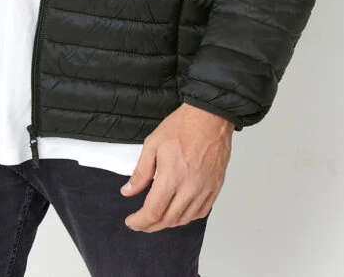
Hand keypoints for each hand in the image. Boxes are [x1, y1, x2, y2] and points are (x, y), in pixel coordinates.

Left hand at [119, 102, 233, 231]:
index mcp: (172, 176)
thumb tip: (128, 192)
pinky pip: (201, 212)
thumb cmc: (182, 126)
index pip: (153, 211)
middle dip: (150, 226)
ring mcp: (205, 189)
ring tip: (157, 218)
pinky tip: (178, 211)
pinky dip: (187, 217)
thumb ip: (140, 172)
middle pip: (168, 220)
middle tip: (140, 223)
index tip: (131, 222)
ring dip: (168, 223)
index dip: (139, 222)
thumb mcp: (152, 144)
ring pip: (184, 219)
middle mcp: (190, 187)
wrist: (210, 117)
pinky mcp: (215, 188)